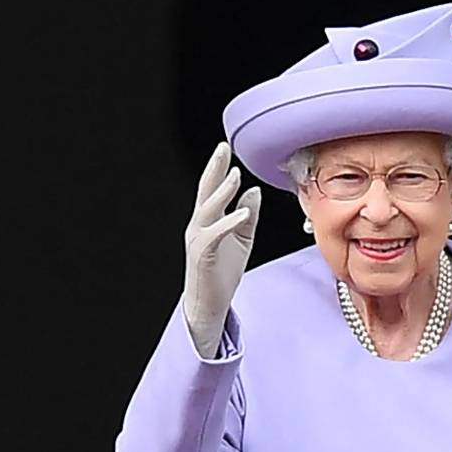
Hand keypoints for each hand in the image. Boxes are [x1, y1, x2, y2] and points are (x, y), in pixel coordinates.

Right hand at [182, 141, 260, 357]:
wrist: (209, 303)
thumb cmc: (222, 272)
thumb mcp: (242, 239)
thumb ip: (247, 215)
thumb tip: (253, 191)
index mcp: (208, 220)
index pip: (212, 189)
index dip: (218, 169)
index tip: (225, 149)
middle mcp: (199, 226)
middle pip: (205, 192)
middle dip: (214, 169)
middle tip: (222, 149)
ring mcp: (199, 239)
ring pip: (208, 210)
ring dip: (222, 192)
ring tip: (235, 176)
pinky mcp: (203, 255)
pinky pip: (215, 234)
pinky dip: (229, 222)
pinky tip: (243, 213)